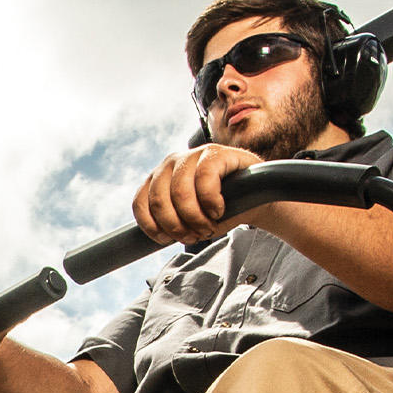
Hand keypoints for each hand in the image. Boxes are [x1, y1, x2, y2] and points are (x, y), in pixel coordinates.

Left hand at [132, 144, 262, 245]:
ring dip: (195, 218)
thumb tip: (159, 236)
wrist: (252, 200)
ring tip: (209, 226)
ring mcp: (192, 155)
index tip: (168, 239)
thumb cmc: (219, 212)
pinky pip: (205, 178)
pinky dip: (211, 201)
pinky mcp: (215, 152)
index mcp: (159, 180)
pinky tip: (219, 209)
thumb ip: (170, 226)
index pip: (140, 203)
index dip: (153, 227)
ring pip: (180, 192)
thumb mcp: (189, 222)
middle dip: (177, 227)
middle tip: (195, 235)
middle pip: (159, 201)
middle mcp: (171, 164)